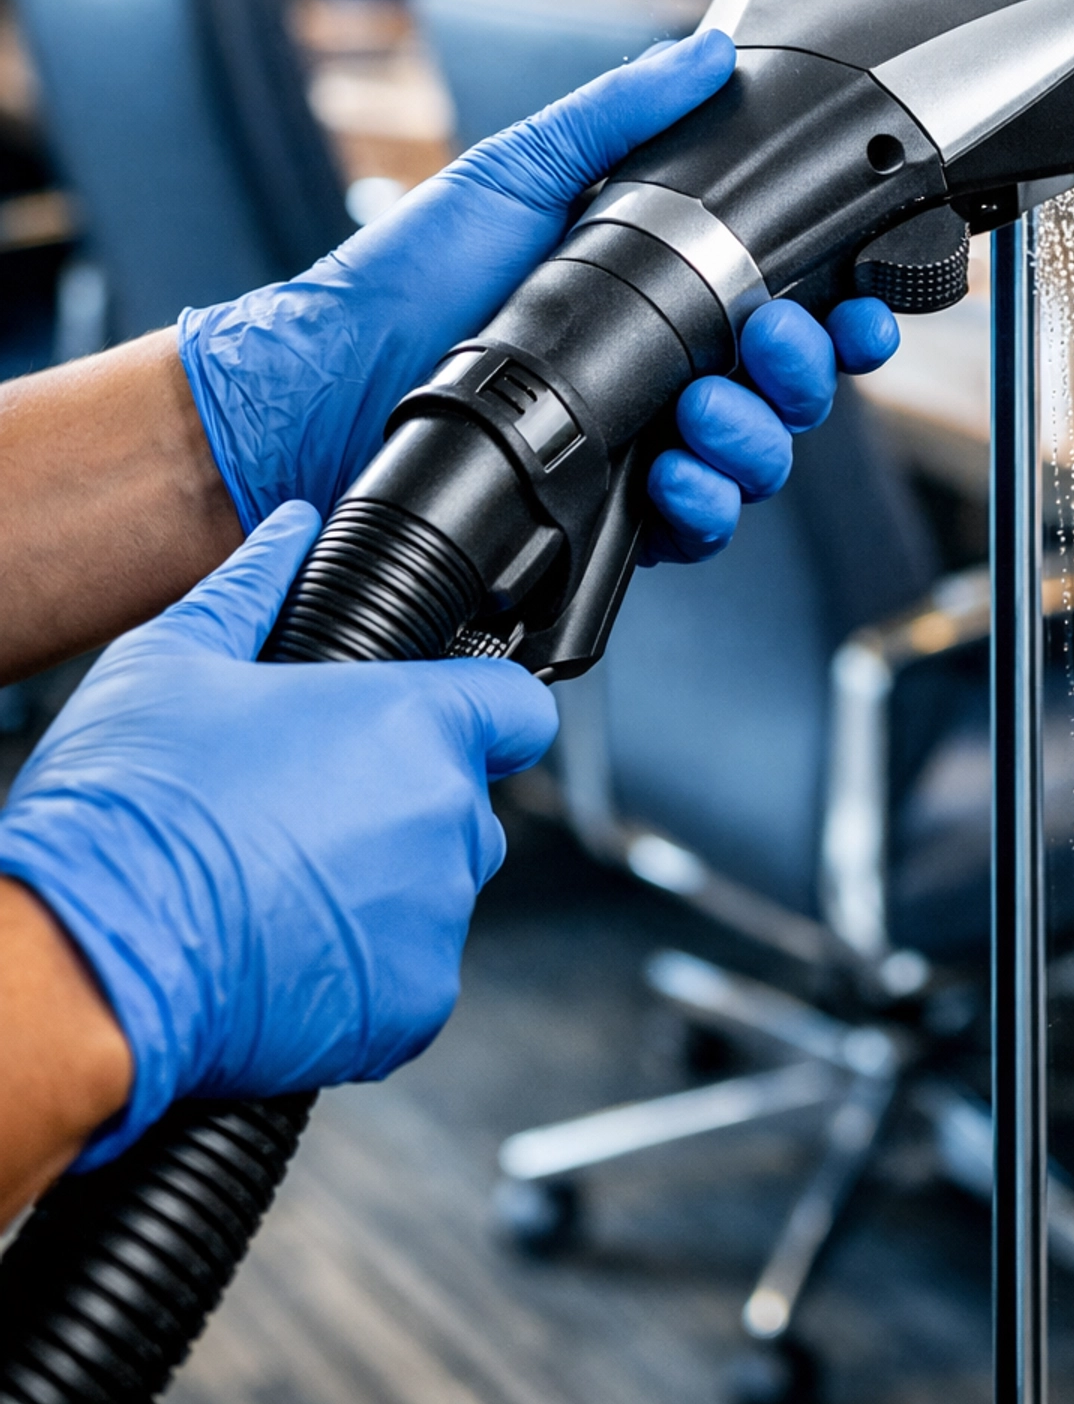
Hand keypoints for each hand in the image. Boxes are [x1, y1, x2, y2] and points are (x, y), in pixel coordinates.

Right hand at [0, 504, 556, 1165]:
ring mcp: (434, 919)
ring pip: (434, 892)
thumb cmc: (130, 809)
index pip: (517, 707)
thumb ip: (253, 585)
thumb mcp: (174, 660)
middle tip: (306, 810)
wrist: (88, 961)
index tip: (449, 719)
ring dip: (380, 888)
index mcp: (413, 723)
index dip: (484, 708)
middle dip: (404, 803)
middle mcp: (445, 819)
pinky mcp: (409, 1010)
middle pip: (464, 803)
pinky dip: (360, 971)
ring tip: (275, 883)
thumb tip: (290, 531)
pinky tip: (280, 948)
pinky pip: (406, 977)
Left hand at [179, 31, 898, 559]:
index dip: (842, 312)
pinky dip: (701, 507)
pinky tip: (670, 479)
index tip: (861, 304)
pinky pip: (695, 526)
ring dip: (759, 441)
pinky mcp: (606, 516)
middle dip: (809, 373)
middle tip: (775, 344)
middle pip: (793, 388)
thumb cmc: (405, 280)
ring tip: (707, 415)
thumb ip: (618, 114)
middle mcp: (659, 370)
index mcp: (652, 288)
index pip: (784, 304)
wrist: (323, 388)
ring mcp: (638, 444)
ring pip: (757, 459)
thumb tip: (706, 53)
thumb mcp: (516, 171)